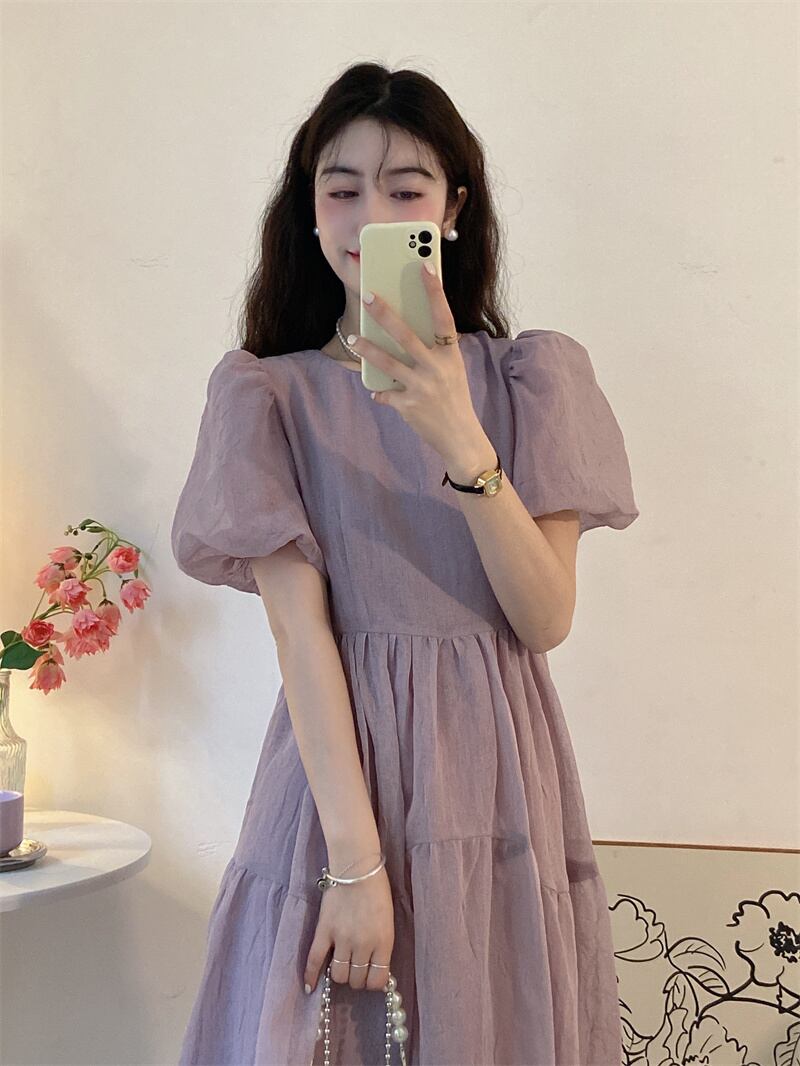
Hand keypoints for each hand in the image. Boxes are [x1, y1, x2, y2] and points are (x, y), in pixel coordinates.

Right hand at [304, 864, 394, 994]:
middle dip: (357, 977)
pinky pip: (315, 960)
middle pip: (356, 979)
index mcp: (383, 942)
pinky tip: (310, 986)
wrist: (357, 867)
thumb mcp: (388, 921)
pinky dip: (311, 975)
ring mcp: (342, 939)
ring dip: (341, 974)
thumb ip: (382, 945)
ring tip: (342, 965)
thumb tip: (376, 969)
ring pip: (338, 975)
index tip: (371, 976)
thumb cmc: (378, 891)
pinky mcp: (324, 931)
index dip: (373, 982)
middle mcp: (363, 945)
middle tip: (356, 967)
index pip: (377, 980)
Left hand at [351, 263, 485, 464]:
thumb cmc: (454, 398)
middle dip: (385, 314)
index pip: (443, 318)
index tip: (424, 266)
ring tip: (354, 339)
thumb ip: (434, 351)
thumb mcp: (452, 371)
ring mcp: (422, 388)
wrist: (461, 437)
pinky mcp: (409, 406)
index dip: (434, 292)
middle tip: (368, 295)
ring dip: (368, 349)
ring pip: (388, 363)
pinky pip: (386, 394)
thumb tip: (403, 331)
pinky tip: (376, 391)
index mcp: (451, 356)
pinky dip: (380, 393)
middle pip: (407, 336)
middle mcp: (437, 369)